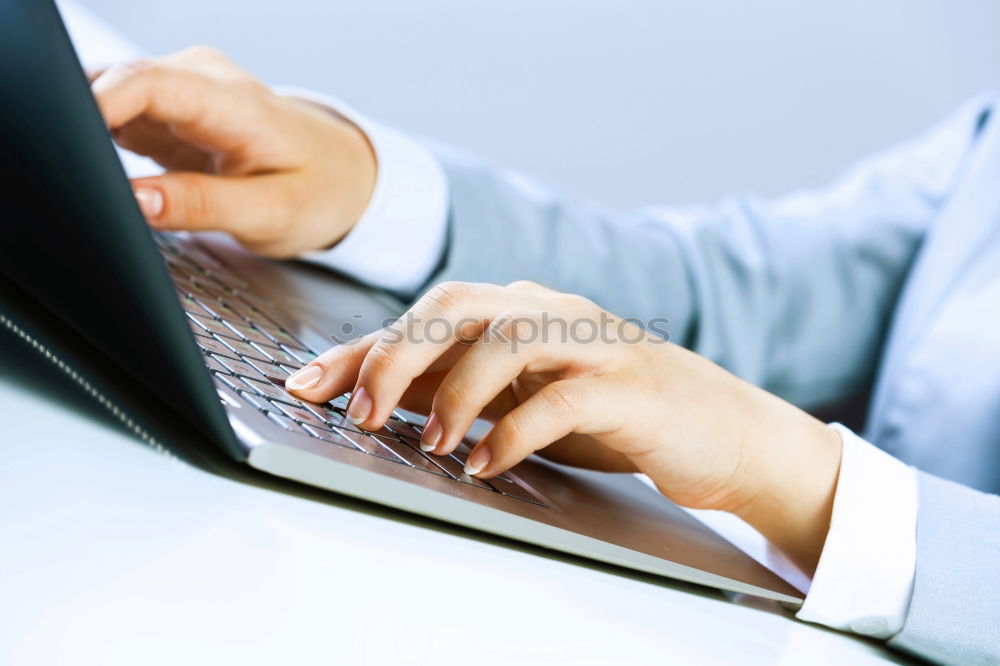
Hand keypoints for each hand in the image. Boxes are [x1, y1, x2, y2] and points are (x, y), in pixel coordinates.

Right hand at [90, 46, 375, 256]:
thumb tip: (137, 200)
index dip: (97, 106)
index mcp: (233, 102)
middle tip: (85, 177)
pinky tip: (115, 169)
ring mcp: (183, 89)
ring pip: (109, 94)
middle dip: (85, 124)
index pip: (147, 83)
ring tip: (106, 179)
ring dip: (91, 133)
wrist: (341, 173)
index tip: (73, 142)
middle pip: (117, 82)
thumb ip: (203, 206)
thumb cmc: (317, 191)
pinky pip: (118, 111)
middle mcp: (202, 80)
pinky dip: (103, 138)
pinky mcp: (169, 107)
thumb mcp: (270, 214)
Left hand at [285, 280, 842, 573]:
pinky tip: (491, 464)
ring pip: (507, 339)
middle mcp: (550, 313)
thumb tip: (380, 401)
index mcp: (519, 310)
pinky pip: (563, 399)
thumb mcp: (526, 396)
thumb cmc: (614, 413)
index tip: (307, 384)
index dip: (362, 348)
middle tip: (363, 413)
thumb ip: (464, 389)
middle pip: (457, 308)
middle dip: (397, 356)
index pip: (425, 316)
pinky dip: (517, 431)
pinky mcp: (628, 386)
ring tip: (435, 446)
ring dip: (458, 394)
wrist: (720, 428)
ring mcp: (592, 344)